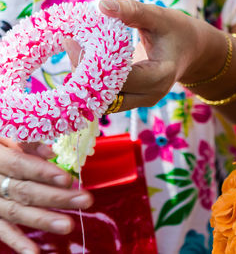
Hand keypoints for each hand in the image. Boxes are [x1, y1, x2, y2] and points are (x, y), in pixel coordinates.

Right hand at [0, 138, 92, 253]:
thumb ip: (24, 143)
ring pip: (15, 212)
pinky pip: (1, 231)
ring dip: (43, 220)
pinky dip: (18, 243)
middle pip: (24, 191)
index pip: (20, 165)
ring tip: (68, 225)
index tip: (68, 180)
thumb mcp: (3, 134)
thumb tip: (50, 153)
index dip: (44, 173)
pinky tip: (35, 253)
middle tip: (85, 200)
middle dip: (56, 197)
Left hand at [64, 0, 226, 110]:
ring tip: (75, 52)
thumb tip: (101, 6)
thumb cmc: (177, 31)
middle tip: (70, 45)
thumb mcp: (158, 17)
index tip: (72, 41)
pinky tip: (85, 62)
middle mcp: (150, 95)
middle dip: (85, 74)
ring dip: (87, 81)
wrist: (191, 49)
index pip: (119, 78)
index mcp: (160, 76)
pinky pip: (109, 98)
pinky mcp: (135, 99)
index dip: (93, 63)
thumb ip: (131, 11)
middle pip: (109, 96)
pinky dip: (95, 83)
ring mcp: (142, 100)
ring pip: (106, 101)